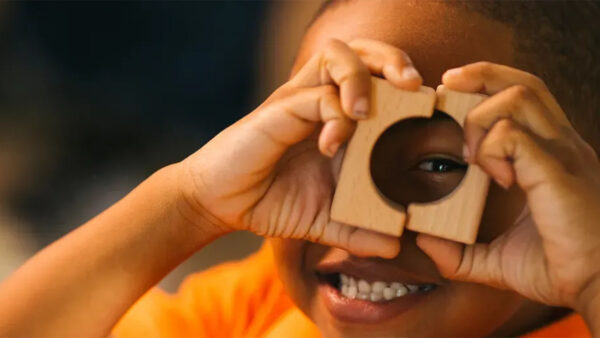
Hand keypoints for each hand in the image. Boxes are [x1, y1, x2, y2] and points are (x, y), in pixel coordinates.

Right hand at [179, 39, 421, 257]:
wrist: (222, 203)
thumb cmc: (272, 202)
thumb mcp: (324, 220)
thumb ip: (358, 230)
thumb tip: (395, 246)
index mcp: (337, 120)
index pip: (378, 81)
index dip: (406, 84)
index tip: (431, 108)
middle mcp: (321, 101)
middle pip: (362, 52)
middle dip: (392, 59)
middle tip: (414, 86)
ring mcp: (300, 101)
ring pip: (338, 54)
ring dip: (362, 75)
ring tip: (367, 112)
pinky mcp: (280, 110)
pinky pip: (315, 95)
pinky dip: (333, 113)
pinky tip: (333, 144)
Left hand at [416, 62, 599, 320]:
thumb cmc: (560, 269)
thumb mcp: (498, 260)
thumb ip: (460, 253)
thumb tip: (425, 242)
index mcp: (550, 157)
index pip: (524, 100)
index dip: (487, 88)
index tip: (453, 96)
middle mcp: (559, 146)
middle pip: (525, 83)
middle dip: (480, 74)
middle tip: (446, 84)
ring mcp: (561, 154)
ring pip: (519, 96)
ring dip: (480, 117)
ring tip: (472, 156)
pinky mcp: (556, 170)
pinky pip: (513, 136)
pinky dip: (490, 149)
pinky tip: (495, 179)